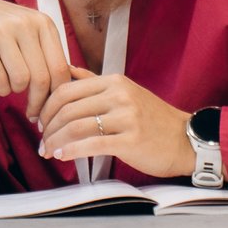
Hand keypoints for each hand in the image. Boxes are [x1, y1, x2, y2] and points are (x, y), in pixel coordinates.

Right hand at [0, 0, 72, 122]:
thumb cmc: (3, 31)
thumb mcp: (30, 34)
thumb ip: (49, 55)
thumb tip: (68, 92)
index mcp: (43, 23)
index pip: (60, 68)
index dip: (57, 95)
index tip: (51, 109)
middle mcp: (24, 23)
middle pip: (41, 78)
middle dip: (38, 103)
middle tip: (33, 114)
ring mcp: (0, 31)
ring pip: (21, 81)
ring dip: (16, 91)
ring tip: (10, 85)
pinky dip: (1, 89)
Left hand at [39, 71, 194, 178]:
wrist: (186, 140)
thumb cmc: (154, 121)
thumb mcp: (126, 92)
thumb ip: (95, 83)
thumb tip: (67, 70)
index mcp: (115, 82)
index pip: (67, 88)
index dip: (47, 106)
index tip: (40, 120)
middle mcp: (119, 95)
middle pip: (68, 108)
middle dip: (48, 127)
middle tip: (41, 140)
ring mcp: (126, 117)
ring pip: (76, 126)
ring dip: (56, 141)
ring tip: (48, 152)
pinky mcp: (131, 140)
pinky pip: (92, 144)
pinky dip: (71, 151)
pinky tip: (62, 156)